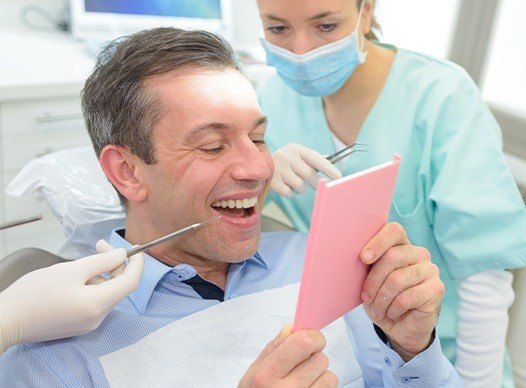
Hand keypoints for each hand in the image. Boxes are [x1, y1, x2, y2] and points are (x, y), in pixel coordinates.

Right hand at [0, 240, 142, 353]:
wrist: (7, 320)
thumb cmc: (36, 292)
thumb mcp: (72, 270)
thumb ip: (102, 262)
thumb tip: (123, 255)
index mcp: (99, 304)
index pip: (131, 282)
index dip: (137, 263)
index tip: (136, 247)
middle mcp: (98, 318)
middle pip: (119, 286)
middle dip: (114, 264)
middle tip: (100, 245)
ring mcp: (88, 324)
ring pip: (106, 293)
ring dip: (102, 273)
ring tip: (84, 261)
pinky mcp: (78, 325)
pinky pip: (95, 301)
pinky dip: (93, 285)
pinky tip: (77, 276)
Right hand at [239, 325, 337, 386]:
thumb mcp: (253, 373)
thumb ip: (272, 349)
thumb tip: (291, 329)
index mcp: (266, 375)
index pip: (304, 343)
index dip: (312, 337)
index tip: (310, 340)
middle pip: (320, 359)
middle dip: (312, 360)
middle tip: (299, 369)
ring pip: (330, 376)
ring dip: (319, 377)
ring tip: (303, 384)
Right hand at [271, 143, 341, 196]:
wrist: (257, 167)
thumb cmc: (285, 164)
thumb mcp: (298, 157)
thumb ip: (314, 159)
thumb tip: (331, 163)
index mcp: (296, 148)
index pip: (316, 158)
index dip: (329, 168)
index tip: (339, 177)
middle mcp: (287, 155)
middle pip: (309, 174)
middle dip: (313, 182)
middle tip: (312, 183)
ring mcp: (278, 168)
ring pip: (300, 185)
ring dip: (300, 189)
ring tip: (293, 183)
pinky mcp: (271, 180)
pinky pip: (289, 192)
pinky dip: (289, 193)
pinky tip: (284, 186)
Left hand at [360, 223, 444, 360]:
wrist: (399, 327)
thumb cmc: (381, 298)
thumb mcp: (368, 280)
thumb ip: (366, 264)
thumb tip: (353, 253)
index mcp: (401, 245)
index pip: (394, 230)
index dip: (378, 242)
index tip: (364, 258)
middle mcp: (419, 253)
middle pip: (392, 256)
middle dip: (373, 280)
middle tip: (366, 297)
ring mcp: (430, 269)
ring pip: (397, 279)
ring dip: (381, 299)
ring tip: (377, 309)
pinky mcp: (436, 289)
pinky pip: (407, 297)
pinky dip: (393, 309)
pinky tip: (391, 313)